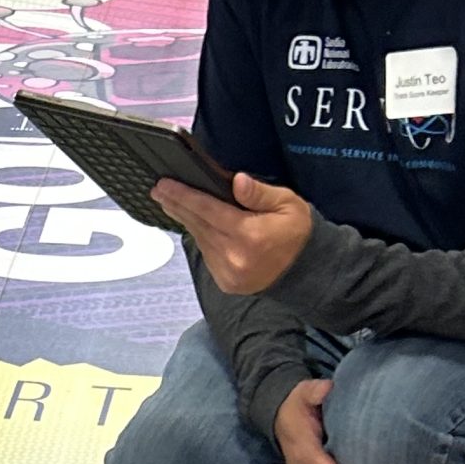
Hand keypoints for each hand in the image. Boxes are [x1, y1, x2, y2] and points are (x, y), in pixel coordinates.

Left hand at [155, 171, 314, 294]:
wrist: (305, 271)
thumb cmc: (296, 233)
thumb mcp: (288, 204)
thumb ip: (259, 193)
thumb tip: (237, 180)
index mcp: (249, 235)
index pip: (208, 211)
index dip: (184, 197)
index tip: (164, 185)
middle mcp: (234, 256)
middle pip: (198, 225)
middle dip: (177, 206)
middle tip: (159, 190)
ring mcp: (227, 272)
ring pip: (200, 239)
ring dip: (186, 220)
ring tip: (171, 203)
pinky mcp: (225, 282)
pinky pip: (206, 254)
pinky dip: (200, 237)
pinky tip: (194, 224)